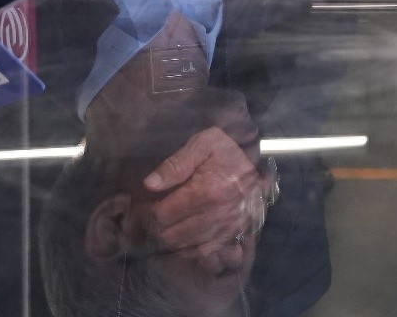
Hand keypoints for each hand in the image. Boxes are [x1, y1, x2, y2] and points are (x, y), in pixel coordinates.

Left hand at [139, 127, 269, 270]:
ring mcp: (226, 227)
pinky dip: (188, 250)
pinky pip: (205, 252)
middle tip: (145, 222)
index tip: (139, 210)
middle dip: (154, 230)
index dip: (145, 215)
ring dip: (169, 241)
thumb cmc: (226, 151)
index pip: (163, 214)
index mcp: (206, 191)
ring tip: (159, 230)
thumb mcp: (202, 145)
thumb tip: (149, 185)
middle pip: (172, 234)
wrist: (257, 161)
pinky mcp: (233, 234)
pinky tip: (180, 241)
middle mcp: (217, 214)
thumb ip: (175, 164)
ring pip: (186, 246)